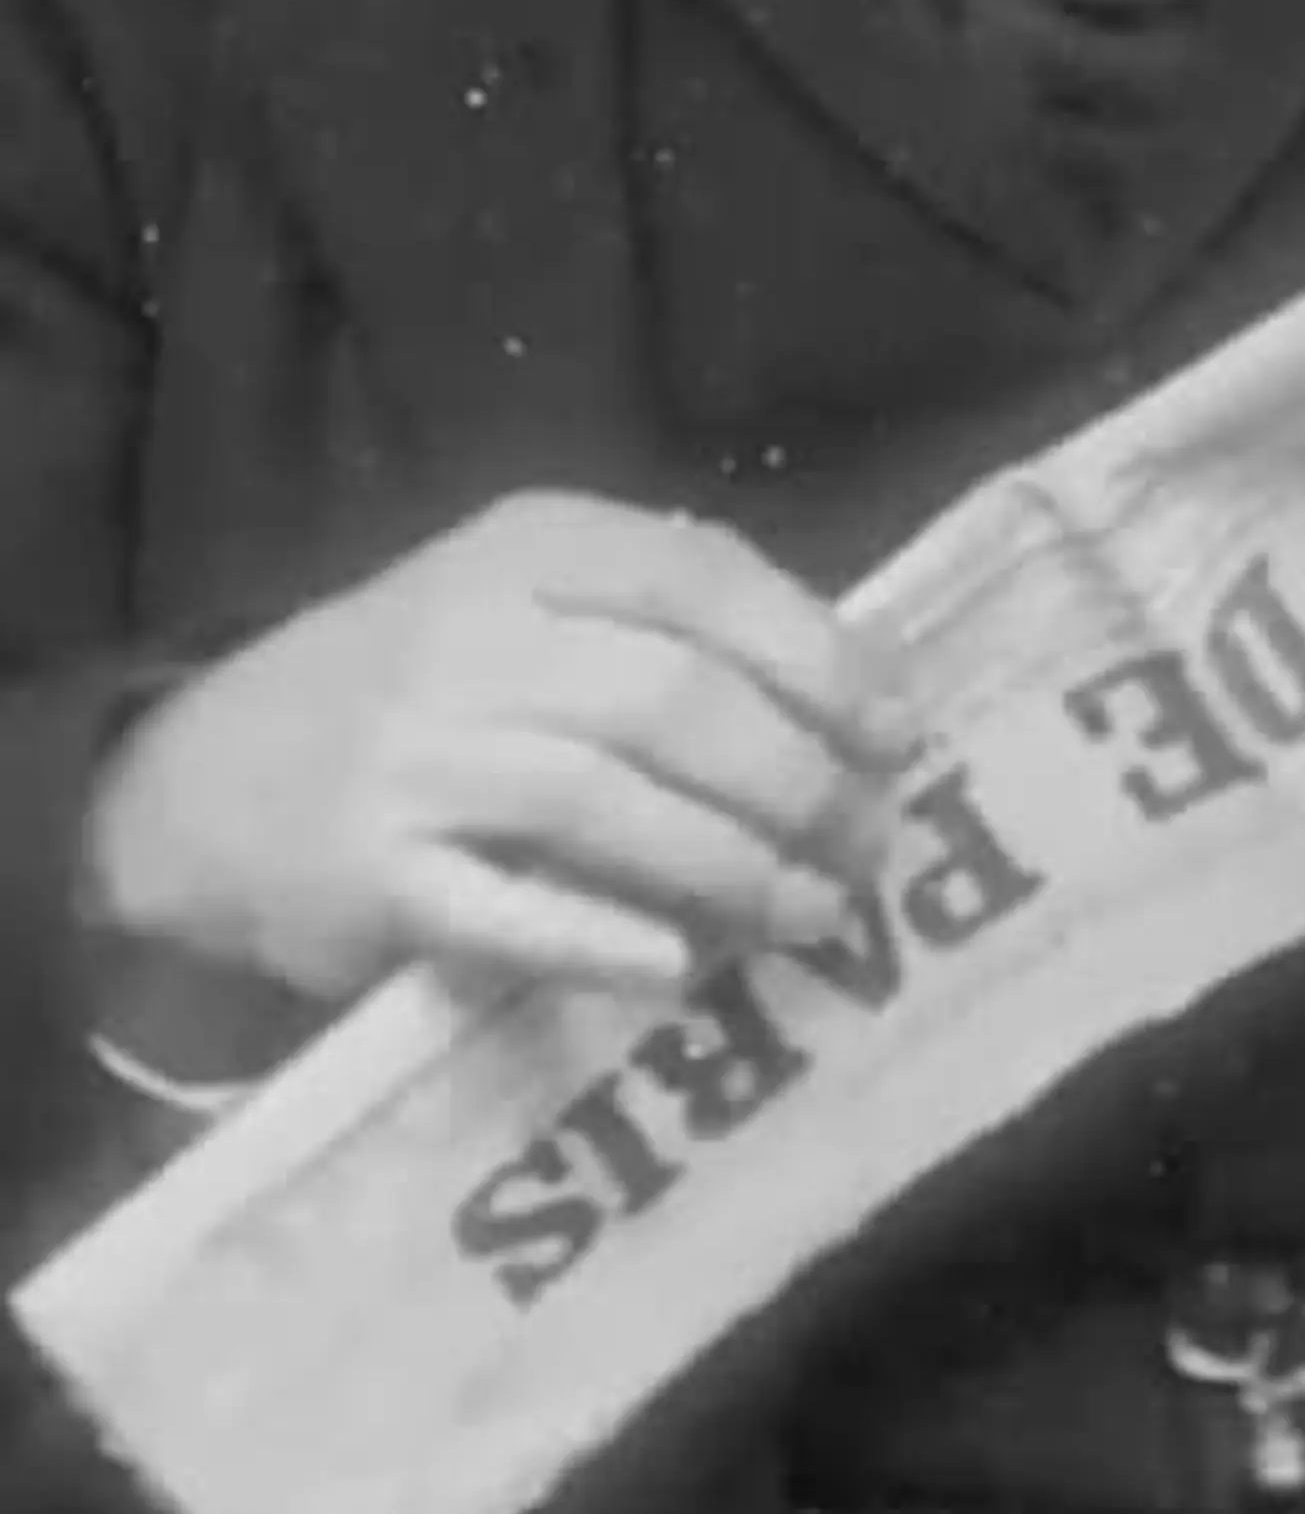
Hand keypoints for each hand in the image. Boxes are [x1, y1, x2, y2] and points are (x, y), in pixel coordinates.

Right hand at [80, 492, 904, 1004]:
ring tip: (816, 912)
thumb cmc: (408, 681)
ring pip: (607, 803)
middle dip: (797, 778)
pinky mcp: (369, 876)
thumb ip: (658, 610)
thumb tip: (847, 672)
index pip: (702, 578)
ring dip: (734, 867)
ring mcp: (415, 757)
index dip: (817, 655)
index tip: (899, 728)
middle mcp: (471, 637)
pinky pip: (507, 912)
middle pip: (673, 699)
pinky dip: (605, 940)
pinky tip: (683, 967)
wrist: (196, 778)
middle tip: (870, 841)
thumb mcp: (518, 594)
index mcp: (527, 547)